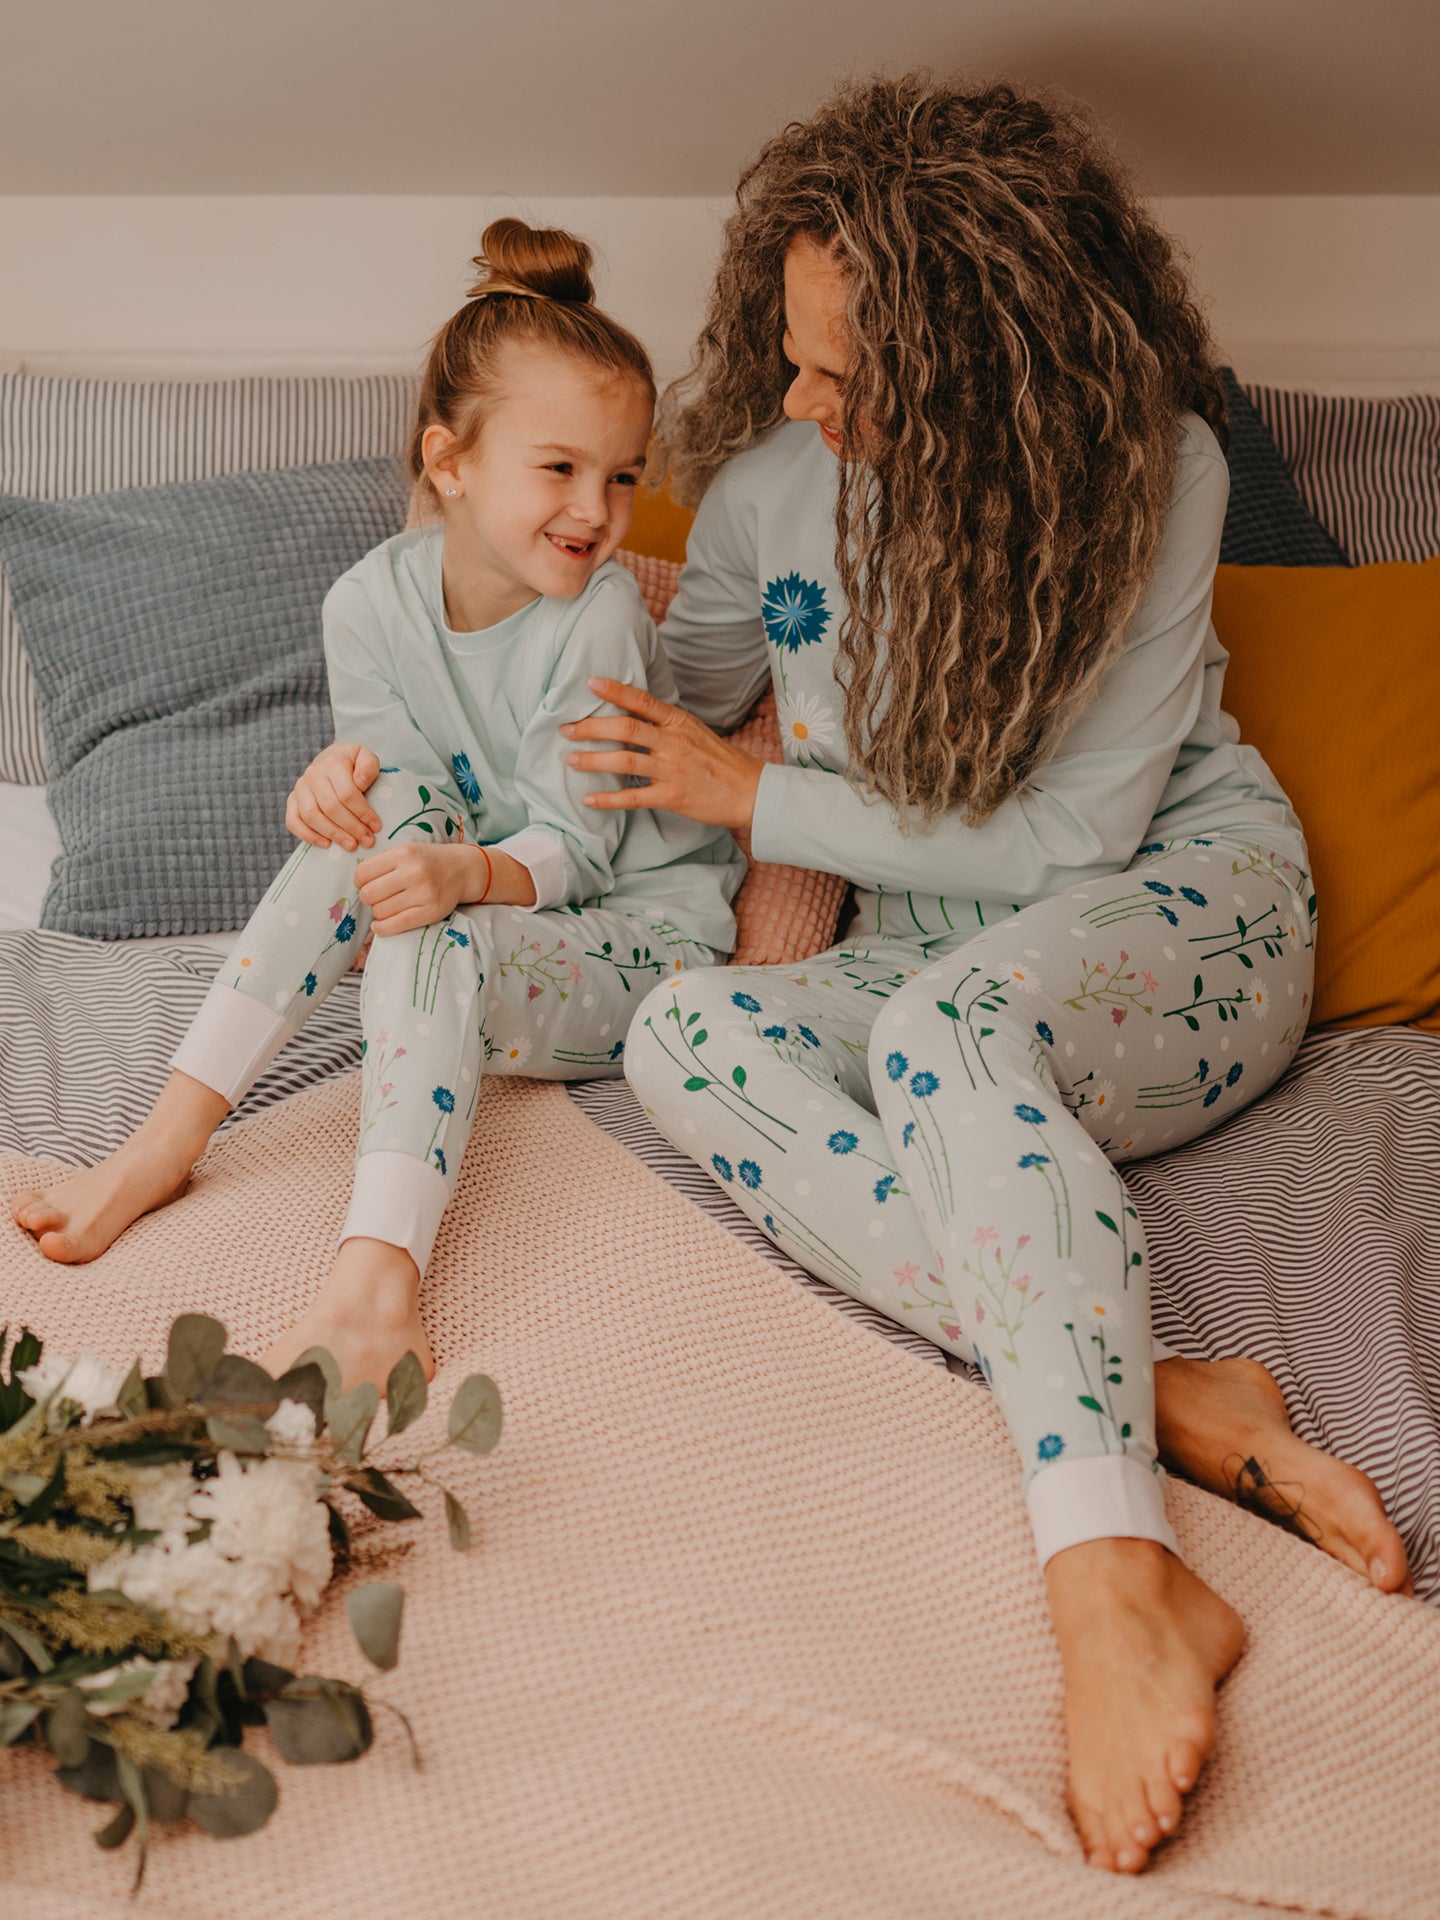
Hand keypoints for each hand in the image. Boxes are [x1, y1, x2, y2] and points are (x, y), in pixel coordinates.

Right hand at [287, 742, 381, 851]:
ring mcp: (300, 788)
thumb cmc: (354, 763)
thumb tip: (360, 783)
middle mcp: (313, 774)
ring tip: (351, 845)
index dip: (363, 813)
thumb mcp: (366, 757)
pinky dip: (307, 835)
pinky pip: (293, 821)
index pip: (347, 793)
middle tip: (367, 841)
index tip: (376, 827)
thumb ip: (369, 766)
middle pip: (330, 807)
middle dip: (351, 827)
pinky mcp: (292, 800)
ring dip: (333, 834)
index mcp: (333, 763)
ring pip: (311, 816)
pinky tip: (326, 844)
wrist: (332, 758)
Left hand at [355, 843, 473, 935]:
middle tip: (377, 897)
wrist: (462, 870)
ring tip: (387, 907)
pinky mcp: (431, 912)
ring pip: (380, 911)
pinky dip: (382, 928)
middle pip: (369, 895)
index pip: (362, 873)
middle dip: (368, 899)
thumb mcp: (405, 851)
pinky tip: (380, 925)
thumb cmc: (427, 861)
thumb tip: (357, 886)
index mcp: (403, 854)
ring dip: (378, 913)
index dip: (359, 882)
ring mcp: (423, 893)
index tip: (367, 884)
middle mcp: (413, 872)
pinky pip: (395, 925)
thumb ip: (382, 863)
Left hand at [560, 679, 763, 834]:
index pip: (642, 701)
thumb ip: (666, 725)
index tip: (590, 684)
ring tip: (570, 760)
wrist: (750, 790)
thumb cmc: (721, 761)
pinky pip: (634, 798)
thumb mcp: (696, 732)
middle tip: (566, 729)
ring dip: (593, 760)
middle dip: (591, 728)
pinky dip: (609, 799)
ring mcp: (672, 769)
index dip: (615, 691)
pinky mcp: (672, 796)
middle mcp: (673, 743)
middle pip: (625, 729)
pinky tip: (589, 800)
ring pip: (624, 761)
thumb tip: (634, 715)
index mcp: (679, 723)